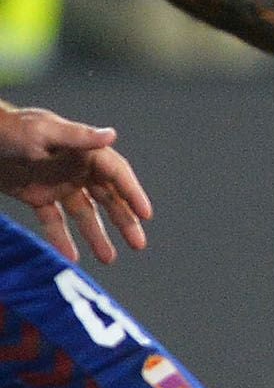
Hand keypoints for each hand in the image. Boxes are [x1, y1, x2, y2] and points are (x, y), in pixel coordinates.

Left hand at [0, 108, 150, 263]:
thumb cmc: (9, 129)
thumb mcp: (44, 132)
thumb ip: (77, 137)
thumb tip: (111, 135)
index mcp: (84, 151)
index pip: (116, 174)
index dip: (132, 193)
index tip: (145, 215)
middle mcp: (76, 169)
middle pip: (107, 198)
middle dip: (124, 221)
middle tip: (138, 244)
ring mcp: (58, 184)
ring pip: (85, 213)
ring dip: (97, 235)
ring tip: (108, 258)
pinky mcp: (37, 196)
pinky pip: (54, 221)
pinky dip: (61, 239)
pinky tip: (70, 257)